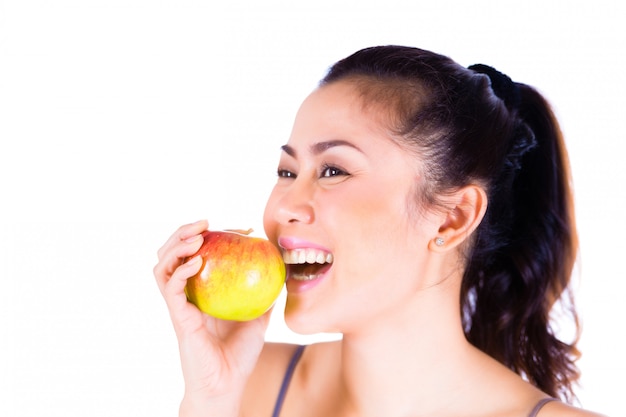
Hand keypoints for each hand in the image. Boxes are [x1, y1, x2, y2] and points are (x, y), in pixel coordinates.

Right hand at [153, 220, 269, 415]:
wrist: (228, 385)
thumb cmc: (240, 356)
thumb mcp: (259, 318)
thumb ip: (265, 296)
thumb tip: (281, 272)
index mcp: (201, 293)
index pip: (196, 255)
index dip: (211, 237)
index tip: (236, 228)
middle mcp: (185, 296)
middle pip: (171, 255)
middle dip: (182, 232)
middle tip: (204, 223)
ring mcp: (178, 306)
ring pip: (162, 266)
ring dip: (175, 246)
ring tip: (197, 236)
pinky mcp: (177, 317)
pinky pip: (171, 288)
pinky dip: (181, 270)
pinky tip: (198, 261)